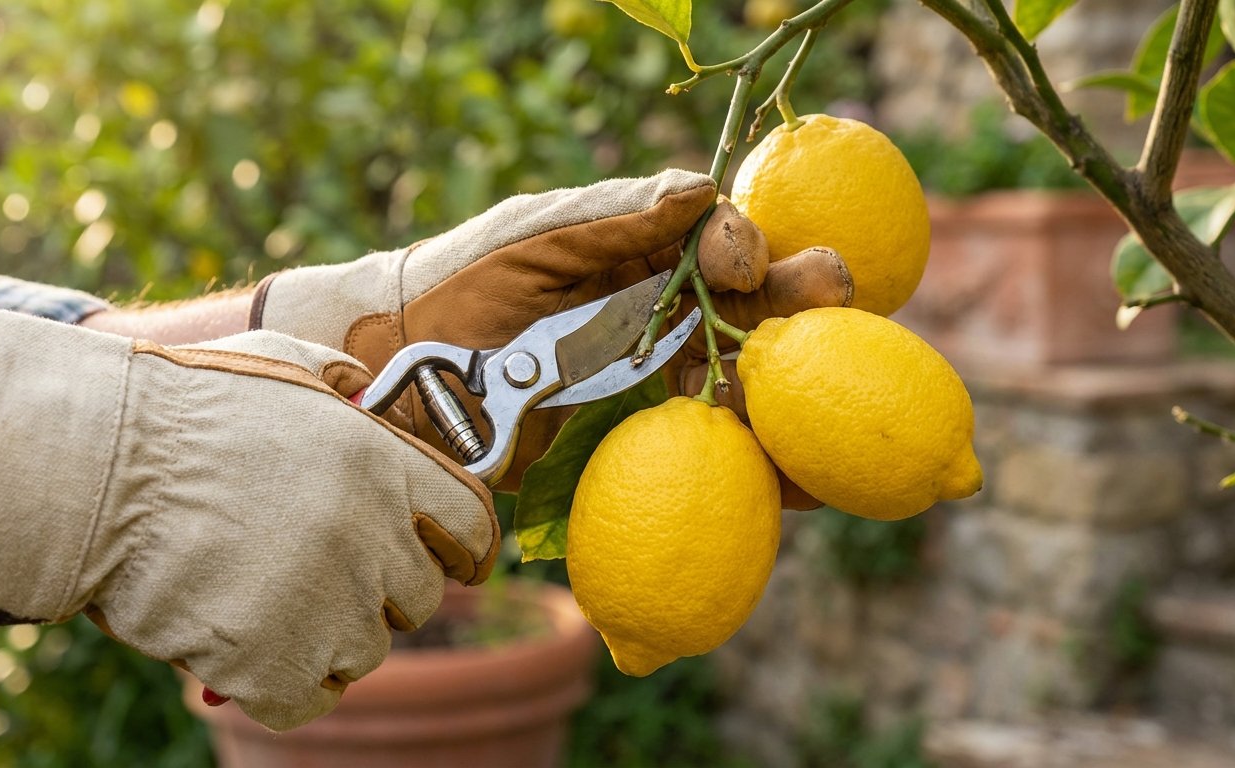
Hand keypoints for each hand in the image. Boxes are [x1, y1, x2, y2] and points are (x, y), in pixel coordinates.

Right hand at [0, 307, 497, 730]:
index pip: (474, 527)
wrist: (89, 468)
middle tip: (324, 574)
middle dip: (384, 590)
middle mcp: (368, 534)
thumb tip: (372, 391)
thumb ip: (344, 382)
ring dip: (330, 636)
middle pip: (422, 596)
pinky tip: (249, 651)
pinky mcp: (268, 663)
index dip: (464, 549)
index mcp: (381, 462)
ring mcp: (324, 603)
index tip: (454, 562)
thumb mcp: (280, 360)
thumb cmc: (179, 409)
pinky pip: (311, 699)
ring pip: (367, 651)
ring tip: (270, 601)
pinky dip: (285, 686)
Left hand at [252, 170, 846, 501]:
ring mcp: (662, 382)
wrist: (403, 376)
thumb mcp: (531, 240)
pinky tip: (796, 480)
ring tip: (826, 397)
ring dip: (797, 393)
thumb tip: (700, 191)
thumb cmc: (462, 287)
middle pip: (761, 310)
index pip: (724, 244)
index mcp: (648, 256)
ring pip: (753, 386)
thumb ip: (613, 219)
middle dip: (806, 302)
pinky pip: (717, 454)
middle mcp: (669, 315)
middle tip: (831, 298)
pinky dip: (762, 466)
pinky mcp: (643, 445)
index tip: (740, 263)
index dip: (748, 245)